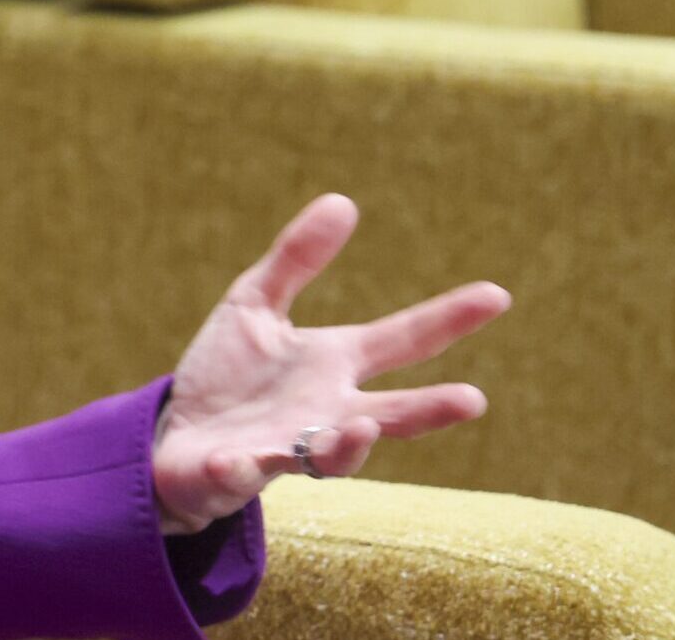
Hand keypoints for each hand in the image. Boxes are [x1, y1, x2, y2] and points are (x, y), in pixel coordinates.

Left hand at [151, 193, 510, 534]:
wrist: (177, 436)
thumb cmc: (227, 374)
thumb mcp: (254, 304)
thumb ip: (295, 259)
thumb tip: (343, 201)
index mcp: (334, 364)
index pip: (404, 340)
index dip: (449, 318)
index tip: (497, 294)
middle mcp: (327, 412)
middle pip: (390, 413)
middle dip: (430, 408)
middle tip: (473, 399)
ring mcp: (289, 446)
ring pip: (332, 458)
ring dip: (349, 446)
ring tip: (360, 428)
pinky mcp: (240, 470)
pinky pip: (245, 472)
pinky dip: (241, 467)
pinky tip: (235, 460)